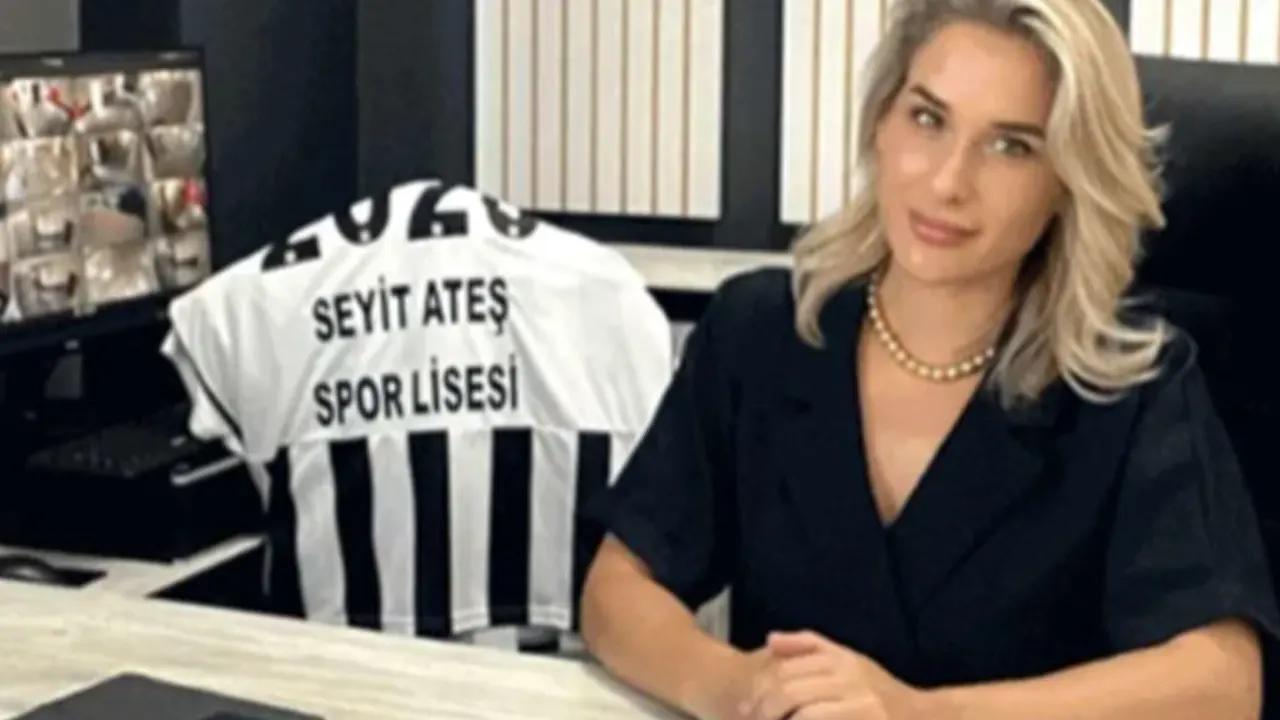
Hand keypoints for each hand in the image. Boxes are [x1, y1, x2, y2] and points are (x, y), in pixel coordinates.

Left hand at [739, 630, 924, 719]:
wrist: (922, 717)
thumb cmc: (879, 691)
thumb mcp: (848, 660)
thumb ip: (809, 646)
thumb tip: (770, 639)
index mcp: (840, 660)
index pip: (785, 670)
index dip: (759, 690)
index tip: (747, 707)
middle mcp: (850, 678)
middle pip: (789, 692)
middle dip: (764, 710)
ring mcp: (860, 705)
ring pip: (804, 713)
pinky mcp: (863, 718)